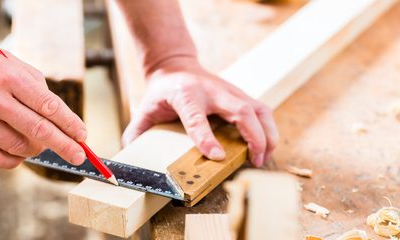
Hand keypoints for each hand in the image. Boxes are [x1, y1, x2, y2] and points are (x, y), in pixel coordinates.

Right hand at [0, 36, 86, 167]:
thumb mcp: (7, 60)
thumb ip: (33, 83)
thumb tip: (56, 110)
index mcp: (9, 78)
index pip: (50, 106)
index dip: (71, 123)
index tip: (83, 135)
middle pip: (40, 131)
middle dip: (66, 146)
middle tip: (80, 156)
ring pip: (21, 147)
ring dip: (38, 150)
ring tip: (42, 144)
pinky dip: (15, 160)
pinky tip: (21, 153)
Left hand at [123, 57, 277, 166]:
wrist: (176, 65)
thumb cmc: (163, 90)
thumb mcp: (146, 108)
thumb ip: (138, 130)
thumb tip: (131, 152)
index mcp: (186, 95)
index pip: (197, 118)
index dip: (206, 138)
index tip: (217, 157)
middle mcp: (212, 91)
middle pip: (241, 111)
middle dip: (254, 137)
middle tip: (255, 160)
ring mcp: (229, 91)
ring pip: (259, 109)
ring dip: (268, 134)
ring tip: (265, 156)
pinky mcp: (239, 94)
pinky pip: (262, 110)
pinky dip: (268, 127)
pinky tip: (266, 144)